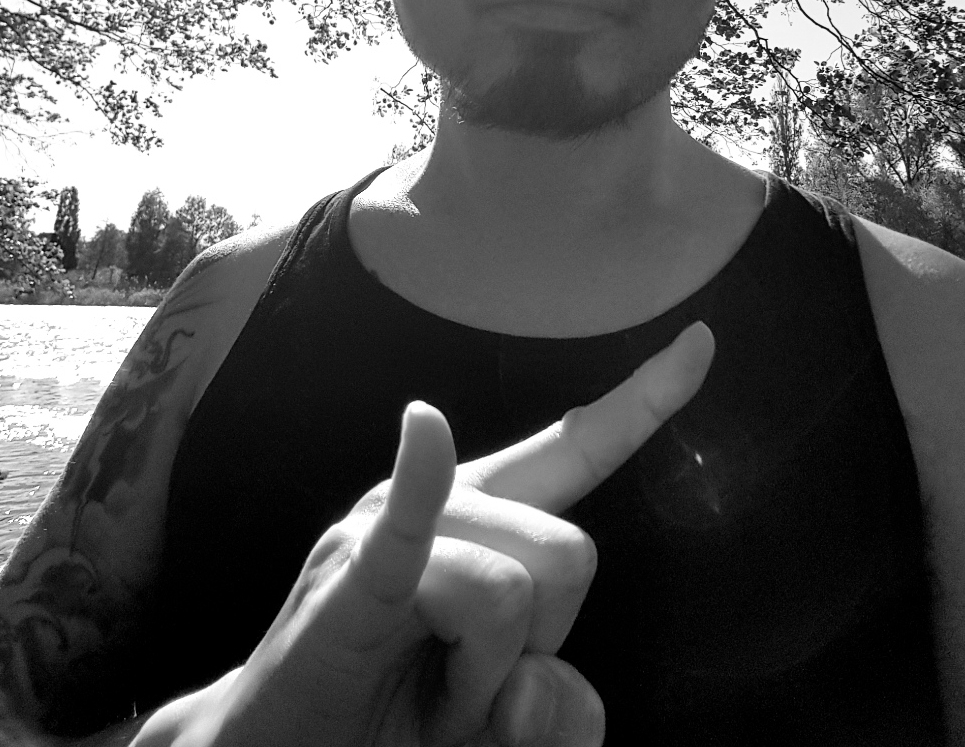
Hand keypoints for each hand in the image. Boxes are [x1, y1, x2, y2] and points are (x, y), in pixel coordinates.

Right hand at [155, 321, 714, 746]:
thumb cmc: (395, 716)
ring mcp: (390, 531)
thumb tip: (539, 684)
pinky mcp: (349, 578)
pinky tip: (422, 428)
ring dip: (481, 679)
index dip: (644, 401)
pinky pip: (406, 529)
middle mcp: (448, 504)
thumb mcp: (502, 720)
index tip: (701, 341)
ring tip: (422, 686)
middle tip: (465, 681)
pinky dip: (418, 484)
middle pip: (573, 553)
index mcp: (487, 519)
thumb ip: (558, 710)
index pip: (578, 448)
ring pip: (512, 592)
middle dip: (542, 642)